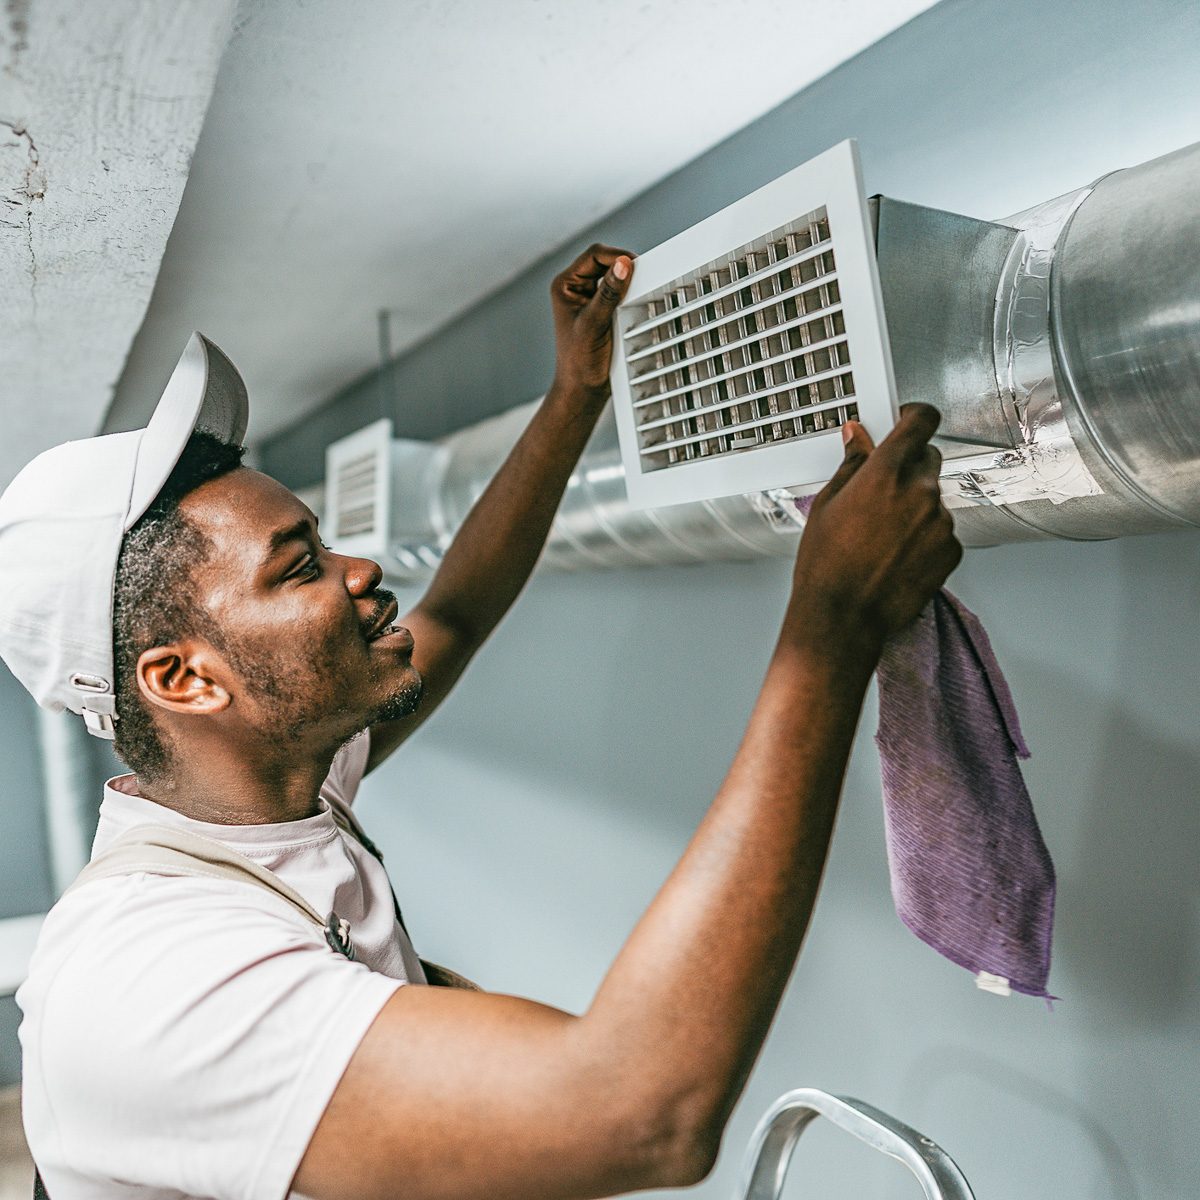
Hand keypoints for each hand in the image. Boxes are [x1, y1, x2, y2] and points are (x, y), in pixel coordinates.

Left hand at [549, 243, 634, 395]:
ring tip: (636, 292)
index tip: (635, 267)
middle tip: (640, 279)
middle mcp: (575, 288)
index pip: (594, 255)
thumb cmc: (579, 362)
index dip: (616, 256)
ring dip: (627, 282)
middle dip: (623, 268)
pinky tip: (635, 303)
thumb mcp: (594, 324)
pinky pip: (618, 292)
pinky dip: (629, 294)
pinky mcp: (601, 310)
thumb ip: (608, 294)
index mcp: (565, 286)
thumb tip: (623, 265)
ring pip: (613, 276)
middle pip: (605, 261)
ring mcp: (588, 299)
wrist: (582, 389)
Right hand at [786, 404, 961, 656]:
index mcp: (885, 473)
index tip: (909, 419)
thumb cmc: (827, 566)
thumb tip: (858, 437)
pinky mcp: (951, 549)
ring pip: (933, 498)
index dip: (916, 416)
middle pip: (928, 458)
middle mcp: (919, 492)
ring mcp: (940, 522)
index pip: (921, 421)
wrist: (843, 617)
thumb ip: (851, 464)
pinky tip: (895, 553)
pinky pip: (941, 529)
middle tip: (881, 491)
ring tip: (882, 536)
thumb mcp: (827, 505)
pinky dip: (924, 536)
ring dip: (915, 506)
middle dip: (908, 467)